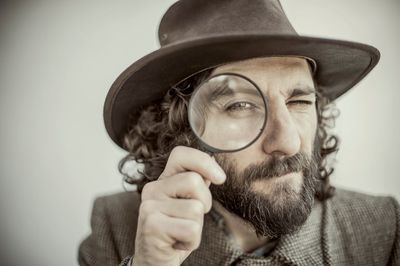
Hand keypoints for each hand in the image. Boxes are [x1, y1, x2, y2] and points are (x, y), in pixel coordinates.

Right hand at [133, 146, 225, 265]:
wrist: (155, 262)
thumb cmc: (175, 232)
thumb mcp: (187, 205)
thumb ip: (196, 185)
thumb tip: (212, 163)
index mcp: (163, 181)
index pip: (181, 154)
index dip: (204, 161)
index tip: (219, 178)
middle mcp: (152, 189)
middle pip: (194, 181)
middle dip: (204, 202)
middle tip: (191, 218)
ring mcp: (150, 207)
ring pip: (196, 208)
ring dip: (197, 226)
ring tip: (181, 232)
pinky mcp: (152, 225)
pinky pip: (191, 229)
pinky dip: (192, 241)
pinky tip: (177, 243)